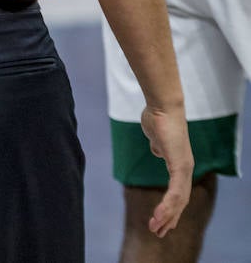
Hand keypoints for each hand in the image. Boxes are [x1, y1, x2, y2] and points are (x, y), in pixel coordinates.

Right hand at [141, 104, 192, 236]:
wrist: (162, 108)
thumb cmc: (158, 120)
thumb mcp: (156, 139)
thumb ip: (158, 148)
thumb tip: (157, 152)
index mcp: (180, 165)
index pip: (178, 193)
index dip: (170, 208)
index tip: (161, 221)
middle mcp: (185, 169)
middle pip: (180, 201)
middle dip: (169, 218)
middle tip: (157, 232)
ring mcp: (184, 168)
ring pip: (179, 200)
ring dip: (167, 216)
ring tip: (155, 227)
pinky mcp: (180, 166)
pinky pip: (175, 191)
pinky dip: (168, 205)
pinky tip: (161, 215)